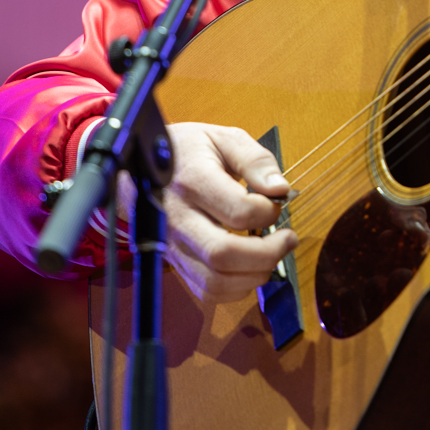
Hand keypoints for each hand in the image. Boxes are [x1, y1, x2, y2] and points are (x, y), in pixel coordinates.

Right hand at [159, 123, 298, 305]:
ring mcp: (172, 244)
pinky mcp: (174, 261)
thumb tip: (280, 189)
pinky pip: (205, 291)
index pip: (238, 210)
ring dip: (254, 275)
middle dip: (267, 254)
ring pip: (214, 281)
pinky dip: (236, 288)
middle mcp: (178, 217)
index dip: (269, 212)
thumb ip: (256, 160)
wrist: (143, 166)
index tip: (277, 202)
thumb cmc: (189, 150)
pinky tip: (250, 267)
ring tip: (272, 255)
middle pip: (223, 254)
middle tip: (286, 239)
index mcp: (193, 180)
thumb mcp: (225, 138)